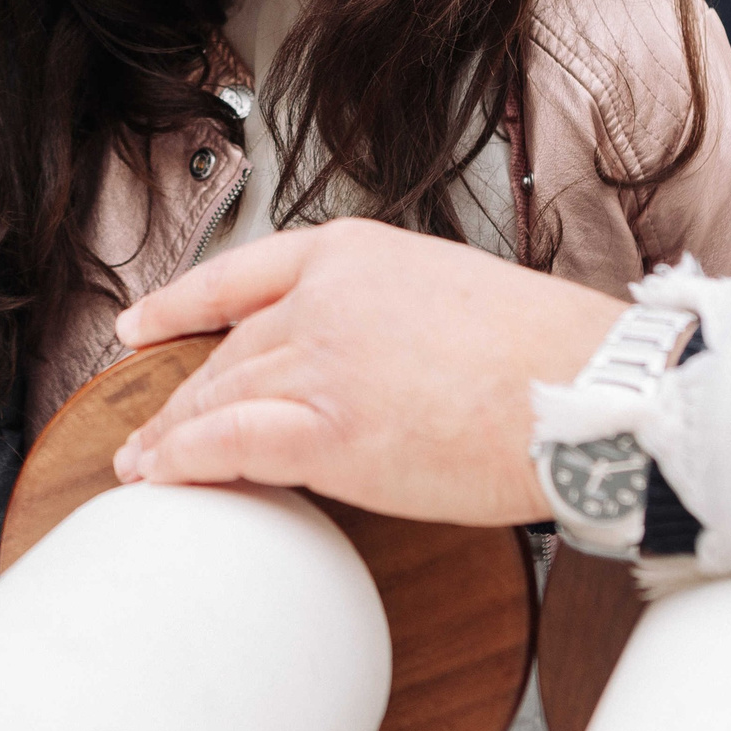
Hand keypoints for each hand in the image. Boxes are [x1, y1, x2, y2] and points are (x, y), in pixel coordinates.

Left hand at [110, 219, 624, 523]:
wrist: (590, 389)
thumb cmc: (550, 354)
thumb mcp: (450, 292)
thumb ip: (386, 313)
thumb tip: (362, 359)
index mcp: (356, 254)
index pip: (241, 273)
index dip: (179, 302)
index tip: (141, 322)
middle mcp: (325, 298)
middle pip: (230, 349)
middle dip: (183, 393)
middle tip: (150, 425)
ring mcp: (323, 361)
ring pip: (219, 397)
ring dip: (173, 435)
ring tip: (145, 463)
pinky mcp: (330, 431)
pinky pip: (229, 445)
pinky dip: (185, 461)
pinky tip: (163, 476)